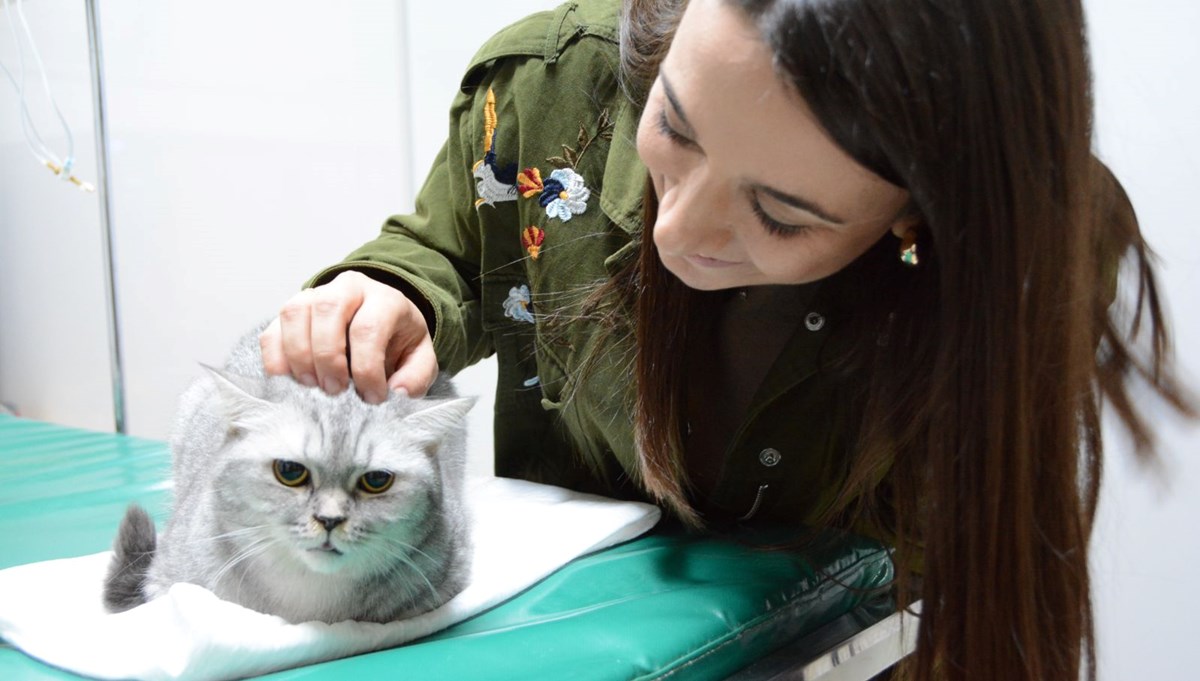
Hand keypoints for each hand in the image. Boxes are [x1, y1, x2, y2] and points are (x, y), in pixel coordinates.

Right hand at [260, 271, 437, 402]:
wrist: (378, 319)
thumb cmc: (395, 340)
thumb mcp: (419, 357)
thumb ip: (416, 375)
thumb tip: (398, 391)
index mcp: (384, 299)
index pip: (369, 328)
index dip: (367, 369)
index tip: (371, 397)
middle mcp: (348, 288)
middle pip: (328, 311)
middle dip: (328, 358)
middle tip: (336, 391)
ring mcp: (314, 295)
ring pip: (295, 314)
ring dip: (299, 356)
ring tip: (312, 386)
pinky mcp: (291, 313)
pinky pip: (272, 331)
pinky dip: (276, 359)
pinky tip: (291, 380)